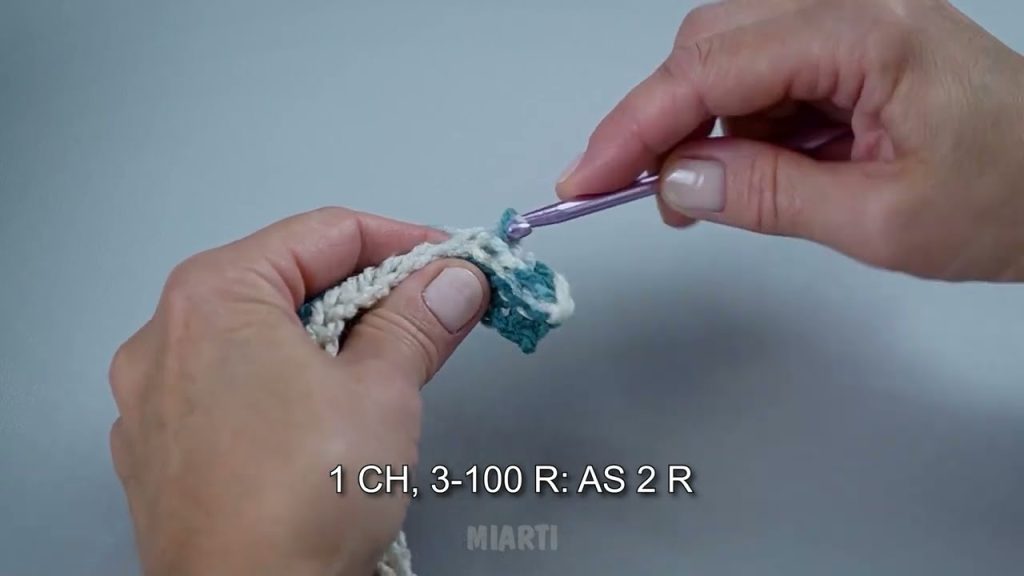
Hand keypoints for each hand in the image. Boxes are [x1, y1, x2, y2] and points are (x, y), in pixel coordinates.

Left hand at [108, 208, 488, 575]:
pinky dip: (285, 387)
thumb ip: (420, 320)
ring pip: (260, 339)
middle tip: (433, 314)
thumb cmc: (302, 501)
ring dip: (331, 342)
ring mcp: (155, 399)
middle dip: (370, 296)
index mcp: (214, 297)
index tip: (453, 263)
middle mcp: (166, 338)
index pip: (326, 233)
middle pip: (289, 284)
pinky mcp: (161, 452)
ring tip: (387, 371)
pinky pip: (232, 391)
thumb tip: (455, 281)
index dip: (403, 242)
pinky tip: (326, 421)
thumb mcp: (383, 392)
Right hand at [557, 0, 1023, 281]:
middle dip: (661, 120)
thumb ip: (767, 195)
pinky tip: (743, 174)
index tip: (586, 180)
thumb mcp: (880, 219)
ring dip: (698, 129)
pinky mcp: (850, 51)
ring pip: (728, 59)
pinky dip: (736, 129)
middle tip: (638, 196)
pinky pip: (764, 77)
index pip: (713, 66)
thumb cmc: (1010, 199)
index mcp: (867, 34)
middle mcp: (853, 9)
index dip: (635, 125)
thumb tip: (672, 183)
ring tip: (701, 198)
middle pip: (710, 44)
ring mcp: (852, 26)